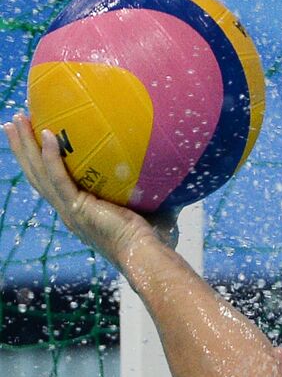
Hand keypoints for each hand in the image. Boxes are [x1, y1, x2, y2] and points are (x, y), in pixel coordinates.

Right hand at [2, 112, 174, 261]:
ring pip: (38, 173)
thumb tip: (171, 168)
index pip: (52, 182)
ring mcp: (70, 210)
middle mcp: (69, 211)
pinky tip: (45, 133)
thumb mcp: (149, 207)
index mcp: (80, 212)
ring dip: (25, 145)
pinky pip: (57, 177)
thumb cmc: (154, 240)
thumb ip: (152, 189)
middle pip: (36, 174)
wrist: (148, 256)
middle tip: (15, 121)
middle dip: (23, 148)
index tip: (34, 138)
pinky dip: (50, 156)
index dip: (40, 161)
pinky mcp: (77, 208)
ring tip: (16, 120)